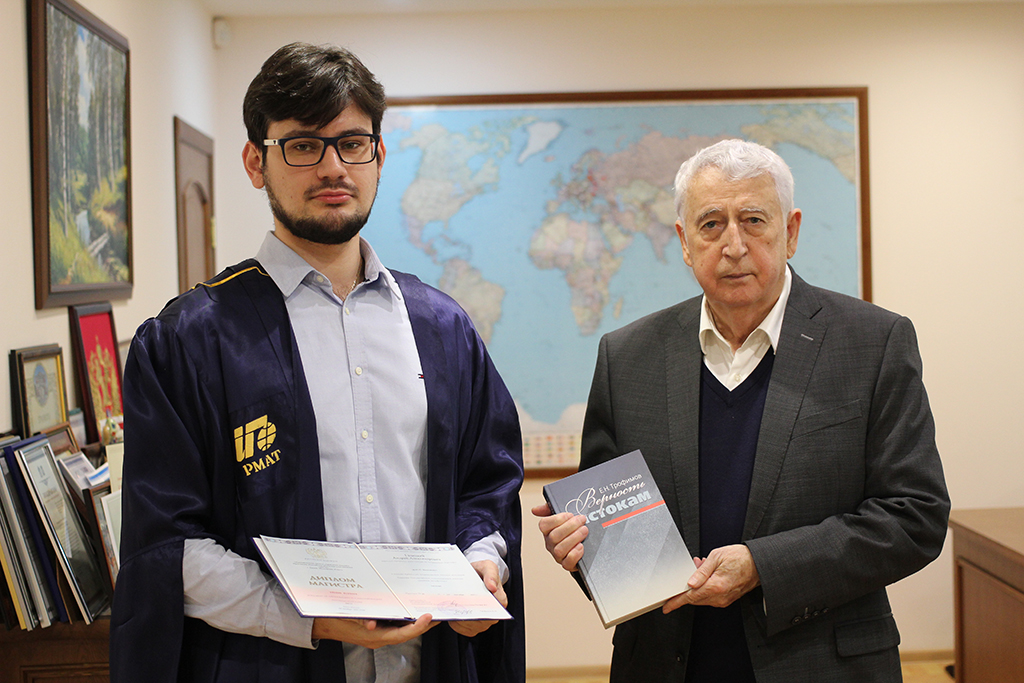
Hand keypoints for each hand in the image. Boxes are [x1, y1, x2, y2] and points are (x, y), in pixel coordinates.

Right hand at [311, 613, 435, 648]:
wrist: (320, 624)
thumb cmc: (332, 619)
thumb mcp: (345, 616)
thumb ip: (359, 620)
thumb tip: (372, 624)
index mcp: (373, 637)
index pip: (400, 635)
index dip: (416, 627)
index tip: (428, 617)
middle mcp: (378, 638)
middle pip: (406, 634)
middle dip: (423, 625)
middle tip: (438, 614)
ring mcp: (377, 634)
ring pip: (402, 630)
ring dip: (416, 622)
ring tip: (430, 612)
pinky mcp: (375, 629)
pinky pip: (394, 626)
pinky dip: (404, 619)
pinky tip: (410, 610)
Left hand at [449, 560, 505, 636]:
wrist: (472, 577)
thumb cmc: (481, 572)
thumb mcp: (487, 566)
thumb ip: (491, 574)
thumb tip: (492, 587)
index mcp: (500, 600)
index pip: (496, 607)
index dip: (484, 605)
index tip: (472, 600)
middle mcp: (493, 614)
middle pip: (483, 620)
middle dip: (469, 613)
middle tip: (457, 605)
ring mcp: (483, 623)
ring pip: (472, 627)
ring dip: (460, 619)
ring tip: (451, 608)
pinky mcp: (472, 628)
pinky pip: (464, 630)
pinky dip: (456, 624)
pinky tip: (450, 614)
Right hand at [531, 503, 587, 570]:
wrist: (586, 547)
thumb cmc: (572, 531)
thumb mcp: (563, 517)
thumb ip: (550, 509)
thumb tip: (535, 510)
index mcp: (548, 531)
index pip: (544, 525)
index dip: (557, 519)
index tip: (570, 515)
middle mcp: (551, 544)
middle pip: (554, 536)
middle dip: (570, 526)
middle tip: (582, 520)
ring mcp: (558, 555)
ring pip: (560, 549)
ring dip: (574, 538)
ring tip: (584, 531)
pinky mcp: (568, 565)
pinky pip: (567, 562)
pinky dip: (575, 554)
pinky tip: (581, 546)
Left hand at [662, 544, 759, 611]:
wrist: (759, 563)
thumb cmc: (740, 557)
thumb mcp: (716, 557)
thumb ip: (701, 571)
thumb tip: (690, 583)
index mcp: (716, 586)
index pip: (690, 597)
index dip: (676, 602)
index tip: (667, 606)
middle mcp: (720, 596)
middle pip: (694, 599)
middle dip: (686, 589)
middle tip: (685, 574)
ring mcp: (725, 599)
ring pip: (702, 598)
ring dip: (696, 587)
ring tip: (699, 568)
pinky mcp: (728, 599)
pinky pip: (710, 597)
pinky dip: (704, 589)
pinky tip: (706, 576)